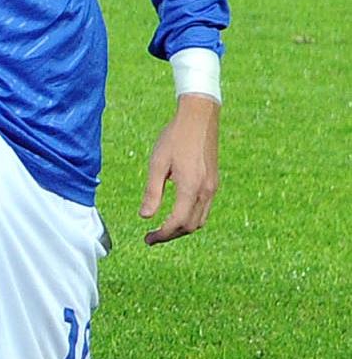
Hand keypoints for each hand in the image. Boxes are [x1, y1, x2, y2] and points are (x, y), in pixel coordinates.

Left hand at [137, 95, 219, 244]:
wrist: (199, 119)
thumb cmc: (174, 138)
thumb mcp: (157, 164)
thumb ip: (152, 192)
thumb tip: (145, 217)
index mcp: (191, 188)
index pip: (177, 223)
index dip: (162, 235)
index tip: (147, 239)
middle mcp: (206, 191)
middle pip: (190, 226)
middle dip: (171, 235)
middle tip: (151, 238)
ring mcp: (213, 187)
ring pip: (200, 220)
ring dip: (181, 228)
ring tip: (162, 229)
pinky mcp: (213, 182)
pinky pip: (204, 209)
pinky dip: (190, 217)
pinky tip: (176, 213)